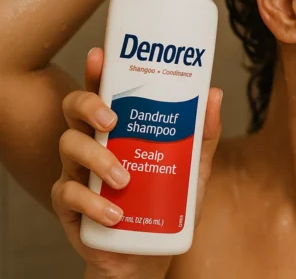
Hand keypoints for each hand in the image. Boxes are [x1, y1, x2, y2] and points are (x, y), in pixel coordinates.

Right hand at [51, 48, 223, 278]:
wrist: (150, 252)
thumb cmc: (168, 201)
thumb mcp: (192, 166)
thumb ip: (202, 134)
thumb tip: (215, 94)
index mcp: (119, 128)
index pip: (103, 92)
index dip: (97, 72)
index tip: (100, 55)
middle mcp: (93, 143)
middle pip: (74, 110)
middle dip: (89, 106)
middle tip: (113, 120)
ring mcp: (77, 172)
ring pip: (69, 147)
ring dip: (98, 159)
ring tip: (124, 178)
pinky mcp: (69, 205)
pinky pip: (68, 195)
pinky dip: (92, 203)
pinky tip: (115, 213)